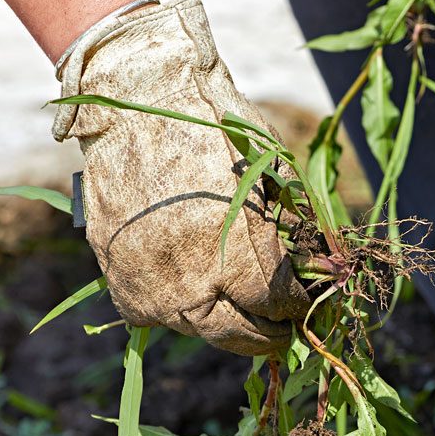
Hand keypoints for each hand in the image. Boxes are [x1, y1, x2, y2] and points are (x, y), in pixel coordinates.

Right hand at [53, 0, 310, 355]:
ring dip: (225, 324)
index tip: (309, 302)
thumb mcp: (272, 174)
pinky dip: (177, 310)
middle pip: (241, 335)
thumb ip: (291, 230)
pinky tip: (195, 294)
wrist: (137, 100)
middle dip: (270, 334)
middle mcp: (192, 283)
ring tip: (244, 312)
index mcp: (237, 256)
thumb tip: (316, 267)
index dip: (299, 307)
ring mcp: (150, 287)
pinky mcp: (119, 280)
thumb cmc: (215, 127)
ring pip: (198, 329)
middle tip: (286, 330)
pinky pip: (154, 314)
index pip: (278, 306)